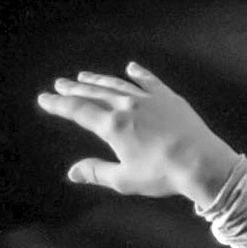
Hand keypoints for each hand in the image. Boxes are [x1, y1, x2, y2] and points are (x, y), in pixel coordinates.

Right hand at [37, 61, 242, 205]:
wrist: (202, 163)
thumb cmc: (162, 174)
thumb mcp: (125, 179)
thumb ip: (97, 172)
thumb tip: (72, 173)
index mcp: (112, 126)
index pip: (78, 111)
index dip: (59, 105)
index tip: (44, 99)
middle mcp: (126, 106)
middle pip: (94, 93)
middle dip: (74, 89)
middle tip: (60, 84)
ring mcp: (149, 99)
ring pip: (117, 84)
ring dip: (99, 80)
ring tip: (84, 76)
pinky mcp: (169, 98)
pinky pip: (150, 81)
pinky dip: (139, 73)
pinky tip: (131, 68)